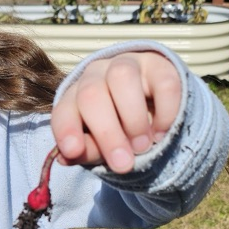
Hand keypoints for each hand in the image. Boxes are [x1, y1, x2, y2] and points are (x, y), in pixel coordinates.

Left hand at [50, 51, 181, 172]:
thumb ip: (87, 150)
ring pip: (122, 77)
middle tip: (123, 163)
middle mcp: (97, 74)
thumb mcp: (100, 146)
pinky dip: (164, 112)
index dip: (67, 129)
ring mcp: (128, 65)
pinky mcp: (160, 66)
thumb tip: (67, 157)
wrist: (155, 111)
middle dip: (107, 132)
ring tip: (142, 147)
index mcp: (75, 96)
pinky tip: (160, 132)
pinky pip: (163, 83)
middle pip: (91, 94)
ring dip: (133, 119)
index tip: (74, 151)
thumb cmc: (118, 131)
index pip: (64, 109)